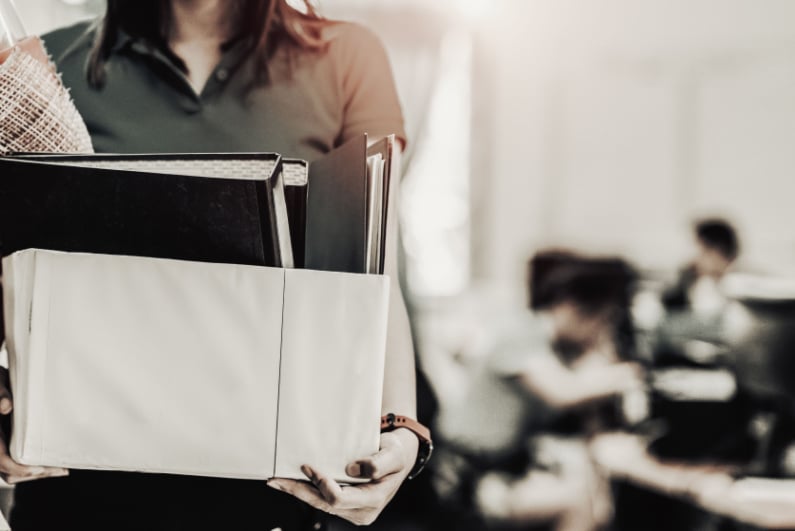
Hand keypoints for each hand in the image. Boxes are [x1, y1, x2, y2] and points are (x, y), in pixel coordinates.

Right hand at [0, 367, 67, 483]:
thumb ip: (0, 394)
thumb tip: (6, 406)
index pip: (1, 460)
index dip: (18, 468)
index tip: (38, 468)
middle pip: (8, 472)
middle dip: (34, 474)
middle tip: (60, 469)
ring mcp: (1, 447)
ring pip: (12, 473)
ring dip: (35, 473)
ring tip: (61, 468)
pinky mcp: (7, 446)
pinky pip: (15, 465)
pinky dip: (32, 468)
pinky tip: (53, 464)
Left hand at [267, 428, 418, 525]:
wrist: (399, 456)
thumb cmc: (396, 452)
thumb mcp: (394, 453)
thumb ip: (378, 463)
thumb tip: (353, 470)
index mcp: (373, 500)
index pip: (338, 498)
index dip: (321, 484)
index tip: (308, 467)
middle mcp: (362, 511)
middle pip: (323, 504)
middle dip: (299, 491)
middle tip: (276, 479)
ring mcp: (353, 511)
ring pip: (320, 504)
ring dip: (299, 492)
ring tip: (277, 481)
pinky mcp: (346, 505)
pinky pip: (322, 500)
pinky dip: (306, 491)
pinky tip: (292, 483)